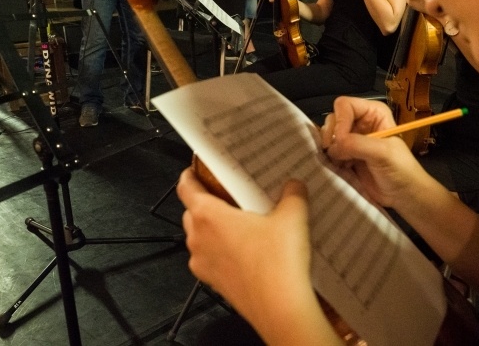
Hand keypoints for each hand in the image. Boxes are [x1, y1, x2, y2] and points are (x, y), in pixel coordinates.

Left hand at [177, 169, 314, 328]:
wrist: (280, 309)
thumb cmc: (277, 264)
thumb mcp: (292, 216)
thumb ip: (292, 194)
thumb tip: (294, 186)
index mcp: (208, 216)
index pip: (185, 188)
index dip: (189, 175)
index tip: (195, 169)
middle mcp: (198, 240)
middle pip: (191, 212)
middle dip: (206, 202)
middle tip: (230, 194)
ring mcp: (204, 264)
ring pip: (200, 238)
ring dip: (215, 229)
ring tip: (244, 222)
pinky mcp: (215, 283)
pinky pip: (212, 260)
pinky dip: (223, 252)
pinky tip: (249, 250)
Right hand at [321, 96, 424, 207]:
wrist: (403, 195)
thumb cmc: (401, 171)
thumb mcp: (383, 153)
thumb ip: (357, 144)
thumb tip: (333, 144)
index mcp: (373, 113)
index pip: (344, 105)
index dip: (339, 121)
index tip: (340, 141)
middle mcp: (360, 122)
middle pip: (333, 119)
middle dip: (331, 136)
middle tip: (336, 154)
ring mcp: (351, 140)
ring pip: (328, 136)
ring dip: (329, 149)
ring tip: (340, 163)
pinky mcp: (345, 156)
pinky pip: (328, 152)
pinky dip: (328, 159)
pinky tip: (339, 168)